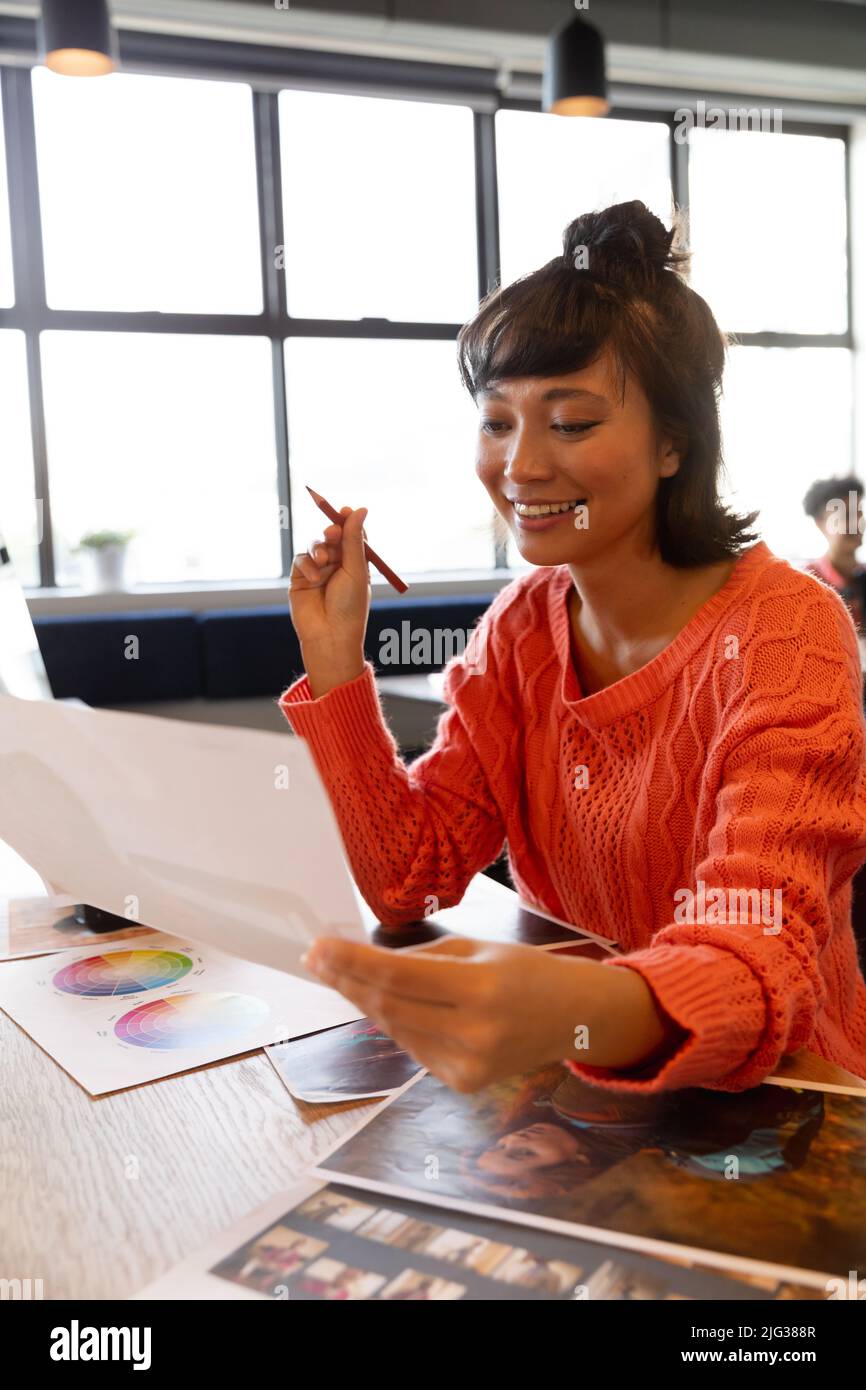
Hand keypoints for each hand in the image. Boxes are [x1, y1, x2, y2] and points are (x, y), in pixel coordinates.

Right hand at [289, 505, 371, 653]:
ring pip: (315, 546)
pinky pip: (301, 560)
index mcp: (356, 565)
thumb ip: (353, 539)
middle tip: (333, 532)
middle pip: (332, 537)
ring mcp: (317, 571)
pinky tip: (314, 578)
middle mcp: (337, 566)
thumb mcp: (355, 570)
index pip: (353, 536)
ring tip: (324, 561)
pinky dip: (307, 564)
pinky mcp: (300, 578)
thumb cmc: (349, 606)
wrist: (329, 635)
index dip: (349, 522)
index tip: (346, 510)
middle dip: (332, 532)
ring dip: (319, 549)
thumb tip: (360, 509)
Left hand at [302, 936, 675, 1091]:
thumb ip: (421, 957)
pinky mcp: (462, 1083)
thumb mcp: (477, 949)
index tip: (318, 946)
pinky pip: (413, 1047)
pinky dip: (395, 1022)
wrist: (574, 1019)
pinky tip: (387, 1004)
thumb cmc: (525, 972)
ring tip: (341, 976)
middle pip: (387, 1006)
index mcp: (479, 990)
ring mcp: (467, 1065)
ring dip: (364, 1001)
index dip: (351, 962)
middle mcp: (473, 1033)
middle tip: (316, 958)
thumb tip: (363, 962)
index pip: (397, 976)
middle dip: (345, 980)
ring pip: (394, 1028)